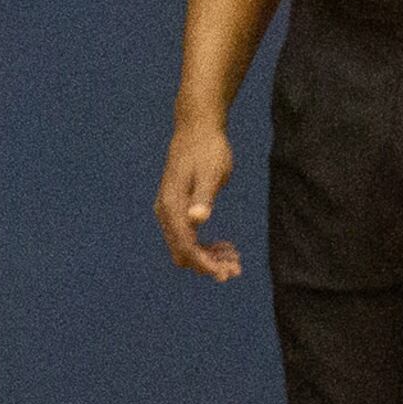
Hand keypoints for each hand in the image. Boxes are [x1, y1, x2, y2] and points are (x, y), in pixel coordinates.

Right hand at [158, 116, 242, 282]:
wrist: (196, 129)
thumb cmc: (207, 150)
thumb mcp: (210, 172)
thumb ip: (203, 197)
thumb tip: (196, 219)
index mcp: (172, 205)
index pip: (185, 245)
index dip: (204, 263)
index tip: (226, 274)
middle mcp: (166, 211)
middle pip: (182, 251)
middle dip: (208, 264)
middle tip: (236, 268)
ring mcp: (170, 211)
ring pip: (185, 247)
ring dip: (209, 257)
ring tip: (235, 258)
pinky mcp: (178, 209)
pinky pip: (188, 237)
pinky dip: (206, 246)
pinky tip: (226, 245)